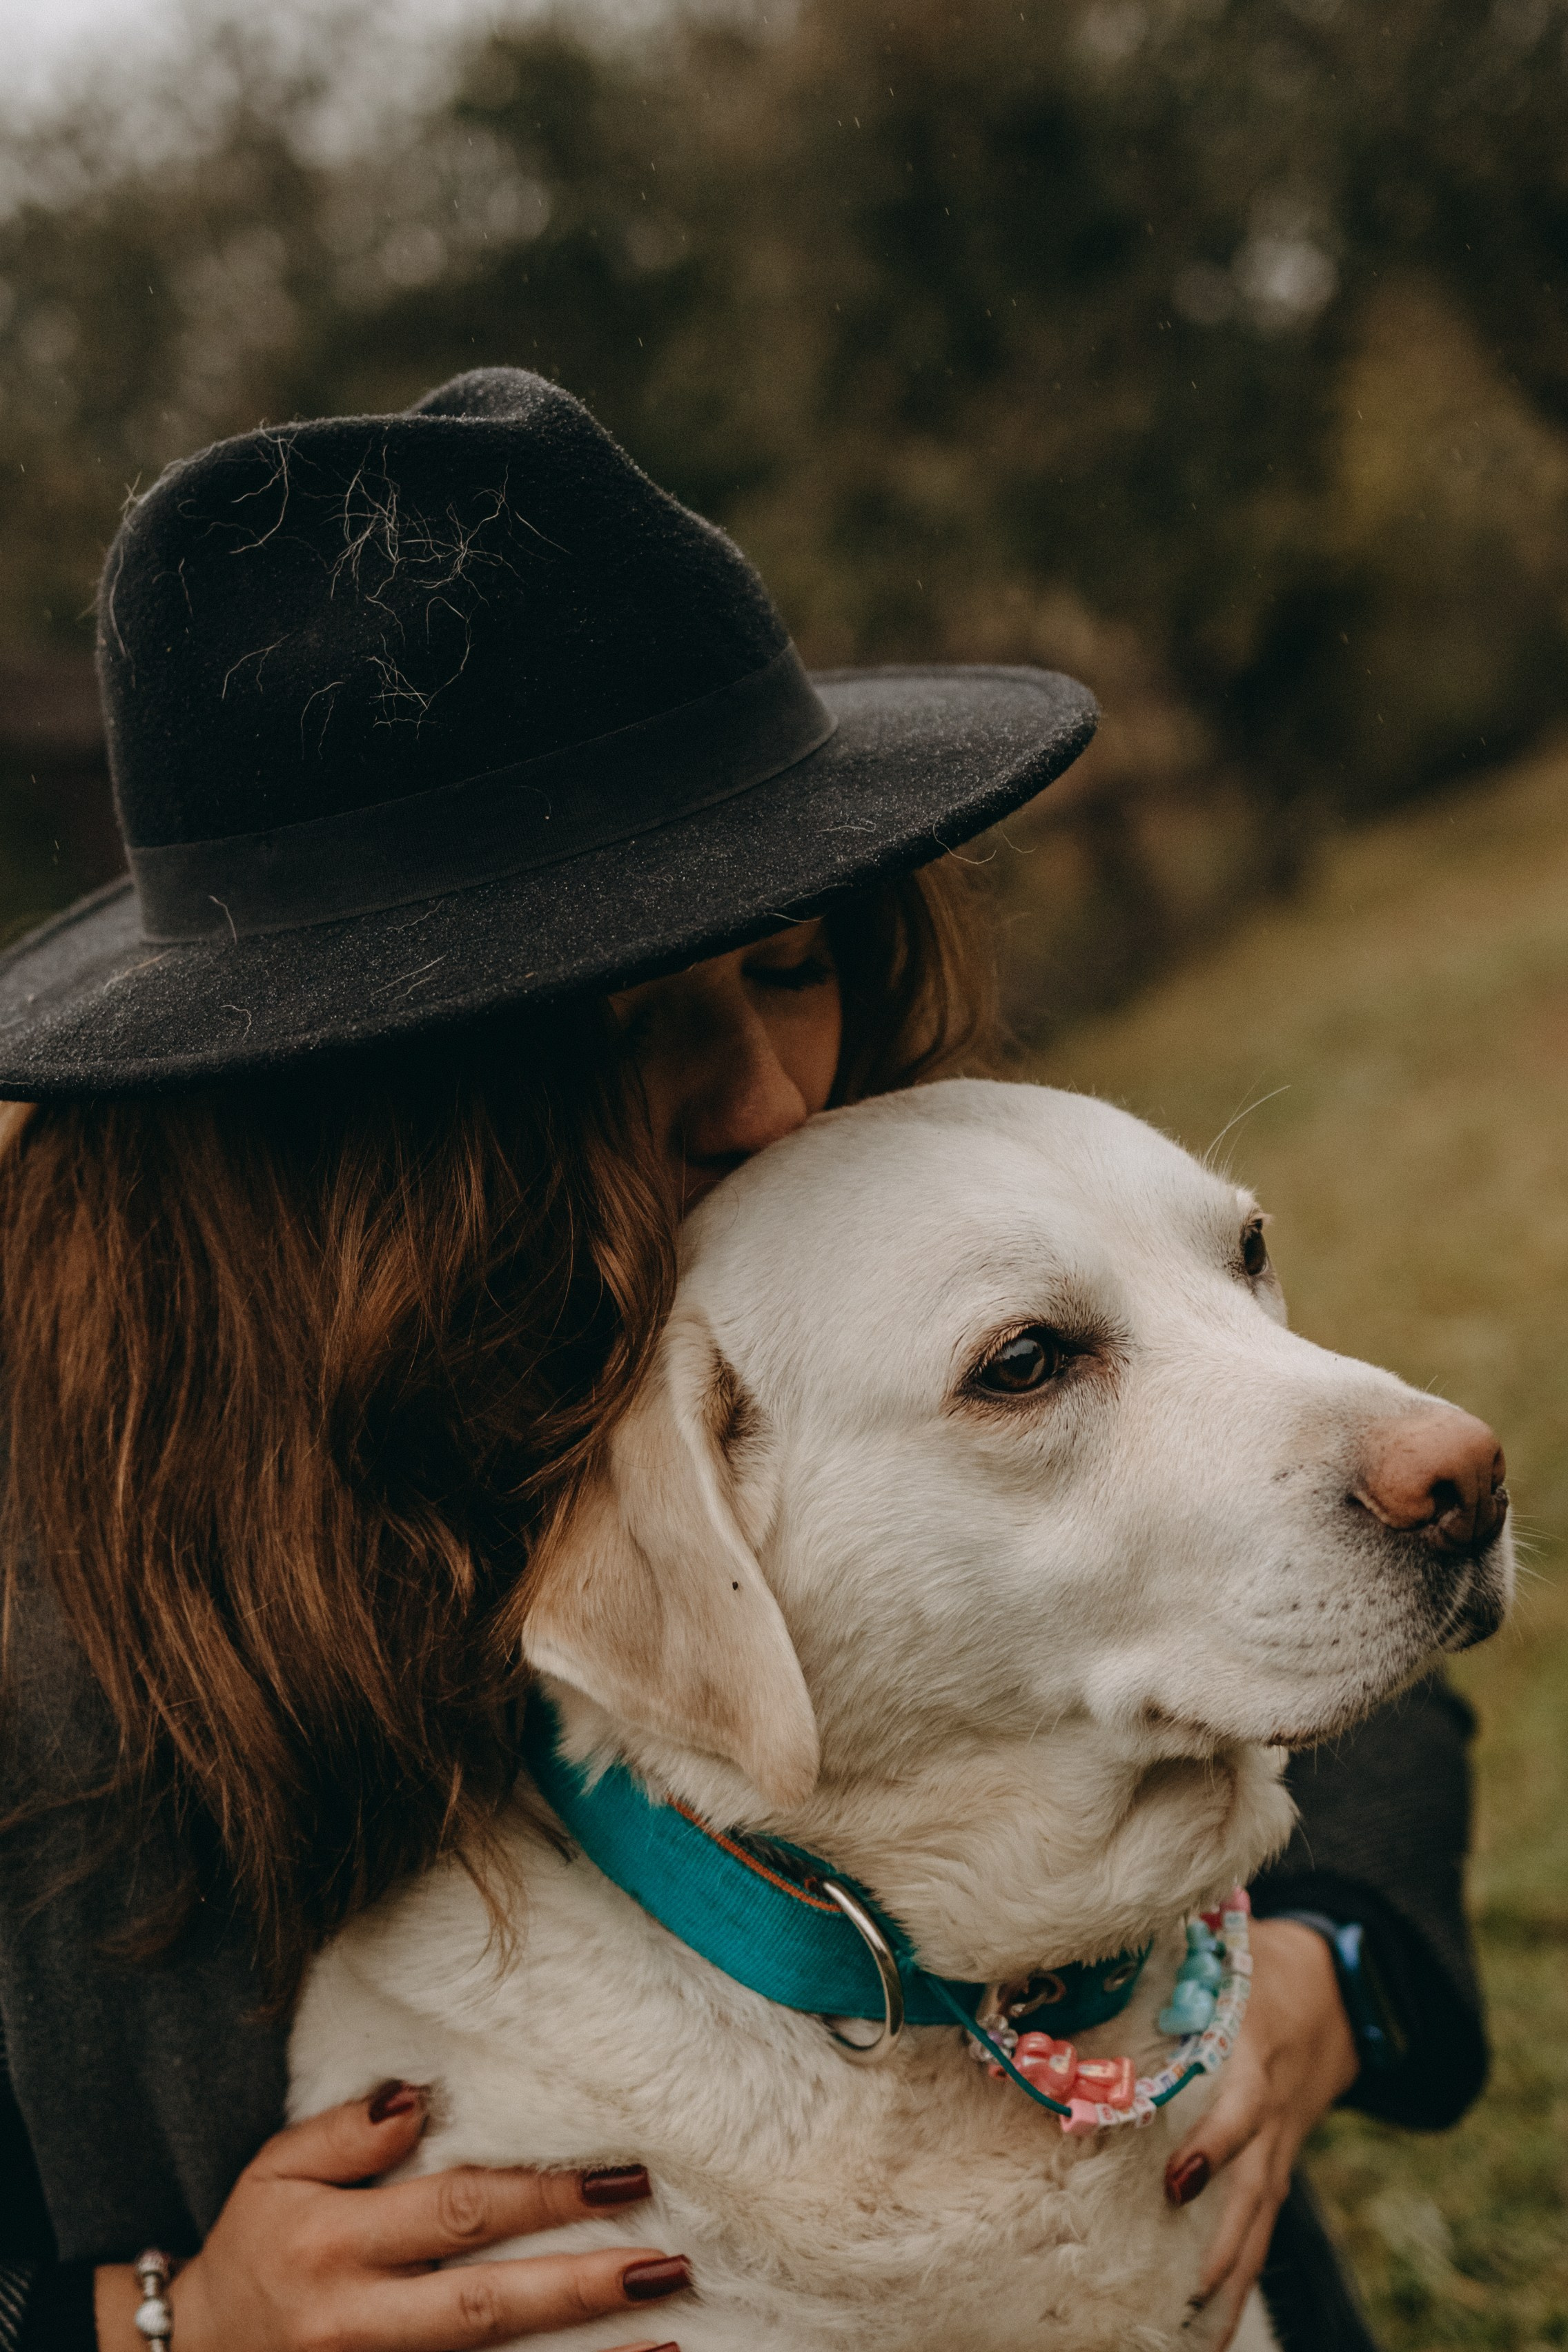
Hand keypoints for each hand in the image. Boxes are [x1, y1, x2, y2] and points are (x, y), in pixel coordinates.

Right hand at [94, 2082, 689, 2350]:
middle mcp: (357, 2321)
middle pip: (485, 2306)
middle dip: (582, 2285)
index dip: (543, 2196)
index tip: (625, 2178)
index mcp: (334, 2244)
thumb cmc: (254, 2247)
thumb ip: (344, 2131)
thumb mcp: (275, 2170)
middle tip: (669, 2264)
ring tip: (670, 2335)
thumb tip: (418, 2098)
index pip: (457, 2212)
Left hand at [1163, 1918, 1358, 2346]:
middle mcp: (1273, 2114)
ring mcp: (1280, 2147)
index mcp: (1258, 2057)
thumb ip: (1182, 1966)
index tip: (1177, 2181)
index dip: (1215, 2146)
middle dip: (1225, 2245)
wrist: (1341, 1994)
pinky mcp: (1278, 2165)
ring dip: (1234, 2281)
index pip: (1243, 2111)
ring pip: (1260, 2223)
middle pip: (1253, 2190)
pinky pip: (1263, 2226)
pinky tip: (1215, 2321)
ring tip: (1202, 2339)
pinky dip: (1243, 2273)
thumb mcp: (1233, 1955)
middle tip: (1192, 2293)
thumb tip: (1106, 1959)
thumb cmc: (1266, 1968)